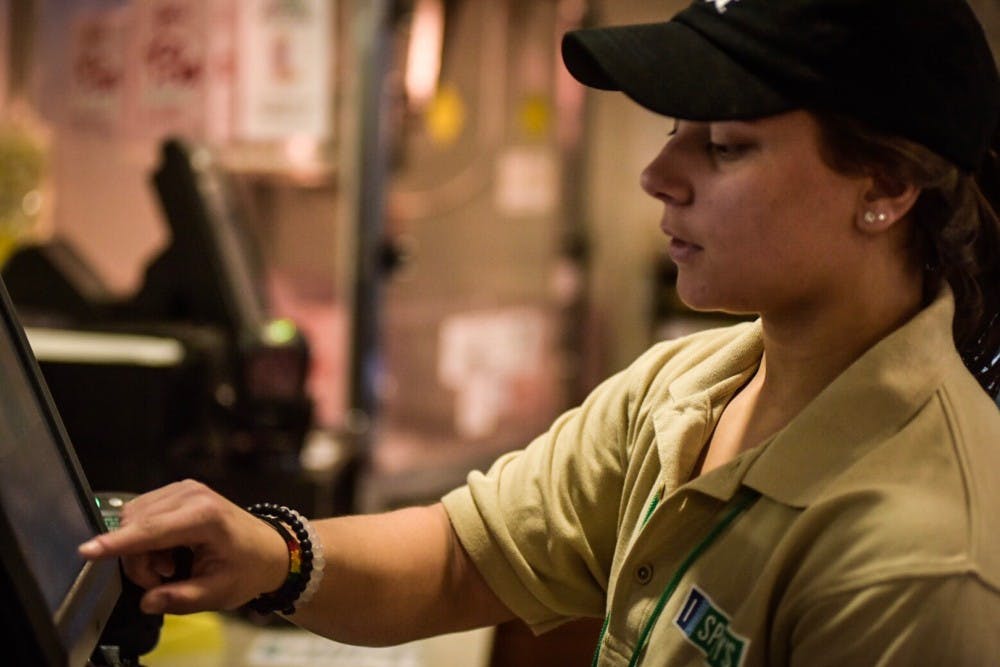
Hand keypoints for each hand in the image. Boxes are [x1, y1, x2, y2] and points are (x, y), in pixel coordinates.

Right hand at [79, 480, 287, 614]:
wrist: (269, 548)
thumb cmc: (247, 568)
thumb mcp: (218, 592)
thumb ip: (182, 598)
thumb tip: (149, 601)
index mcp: (205, 516)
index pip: (151, 530)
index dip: (117, 543)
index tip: (88, 551)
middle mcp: (191, 494)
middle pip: (135, 526)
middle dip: (137, 560)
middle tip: (162, 580)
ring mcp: (183, 488)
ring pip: (133, 519)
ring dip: (141, 549)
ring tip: (170, 566)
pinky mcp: (177, 490)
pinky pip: (142, 514)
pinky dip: (146, 538)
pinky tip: (169, 552)